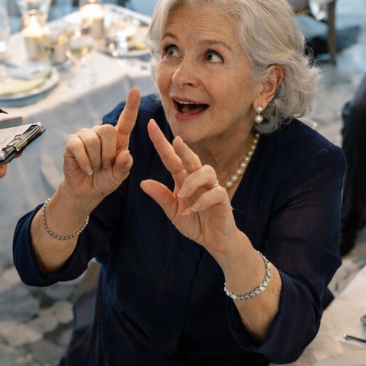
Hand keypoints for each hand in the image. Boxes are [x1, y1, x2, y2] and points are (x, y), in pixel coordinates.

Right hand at [60, 87, 139, 205]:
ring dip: (96, 160)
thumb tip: (125, 154)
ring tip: (95, 168)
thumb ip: (124, 167)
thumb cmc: (105, 180)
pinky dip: (84, 162)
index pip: (126, 119)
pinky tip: (87, 170)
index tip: (135, 89)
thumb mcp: (119, 176)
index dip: (131, 105)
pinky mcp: (72, 143)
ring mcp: (85, 136)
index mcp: (118, 138)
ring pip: (93, 141)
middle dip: (108, 153)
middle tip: (106, 166)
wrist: (86, 192)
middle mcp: (101, 133)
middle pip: (107, 130)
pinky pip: (78, 147)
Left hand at [140, 120, 238, 253]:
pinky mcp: (223, 199)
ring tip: (182, 194)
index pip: (171, 157)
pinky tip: (195, 208)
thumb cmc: (195, 222)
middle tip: (175, 140)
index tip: (150, 125)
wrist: (215, 240)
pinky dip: (204, 199)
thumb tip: (142, 182)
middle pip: (191, 158)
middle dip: (183, 148)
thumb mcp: (173, 211)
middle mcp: (198, 179)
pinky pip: (215, 193)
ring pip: (206, 171)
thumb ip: (161, 196)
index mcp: (183, 179)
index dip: (161, 142)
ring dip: (193, 180)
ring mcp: (212, 187)